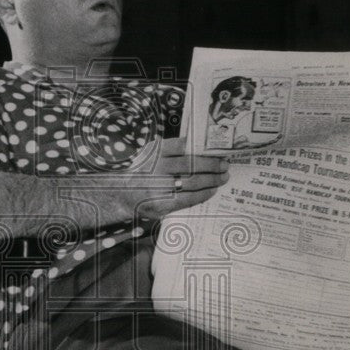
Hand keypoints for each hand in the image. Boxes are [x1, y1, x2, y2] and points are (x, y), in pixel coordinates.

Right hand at [115, 137, 229, 219]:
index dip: (205, 149)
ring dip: (213, 180)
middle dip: (214, 165)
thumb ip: (173, 150)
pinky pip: (190, 198)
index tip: (218, 150)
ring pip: (194, 181)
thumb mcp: (153, 154)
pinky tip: (212, 190)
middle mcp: (157, 167)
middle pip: (193, 164)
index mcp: (156, 151)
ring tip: (223, 177)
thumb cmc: (146, 171)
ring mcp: (159, 187)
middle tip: (225, 165)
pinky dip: (204, 194)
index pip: (186, 146)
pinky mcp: (163, 204)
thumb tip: (205, 148)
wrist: (124, 194)